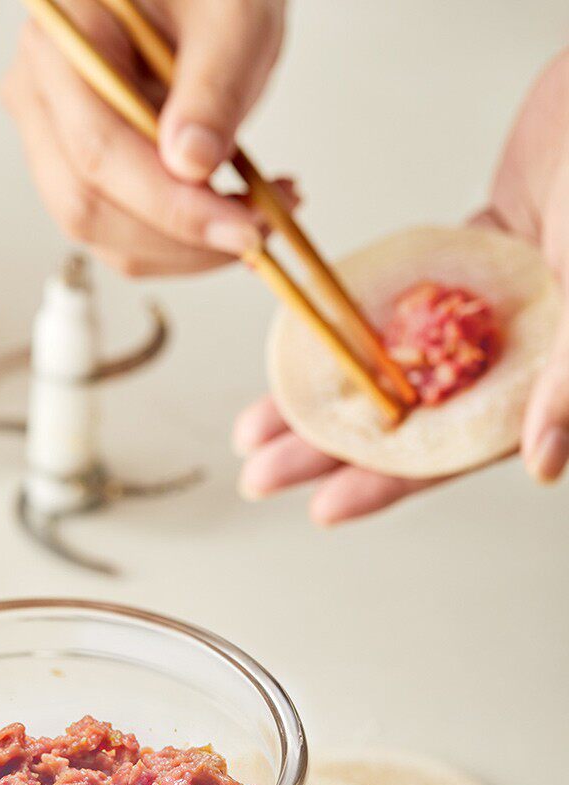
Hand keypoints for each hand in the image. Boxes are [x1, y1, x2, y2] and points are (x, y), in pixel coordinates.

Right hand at [2, 0, 286, 275]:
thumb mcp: (231, 16)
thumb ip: (213, 86)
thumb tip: (191, 167)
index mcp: (60, 44)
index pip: (98, 151)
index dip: (170, 205)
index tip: (242, 230)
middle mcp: (38, 97)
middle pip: (86, 206)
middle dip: (177, 237)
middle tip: (259, 229)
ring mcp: (50, 140)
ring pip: (100, 232)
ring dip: (182, 248)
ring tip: (256, 216)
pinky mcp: (78, 171)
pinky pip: (117, 232)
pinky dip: (177, 241)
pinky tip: (229, 212)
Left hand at [234, 49, 568, 524]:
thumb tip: (538, 464)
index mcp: (544, 374)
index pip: (454, 451)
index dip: (387, 484)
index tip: (322, 509)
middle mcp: (510, 352)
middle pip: (404, 420)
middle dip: (326, 450)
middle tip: (259, 474)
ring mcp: (481, 309)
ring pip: (388, 368)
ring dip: (321, 394)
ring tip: (255, 425)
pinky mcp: (459, 264)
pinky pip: (389, 309)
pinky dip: (344, 328)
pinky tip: (298, 349)